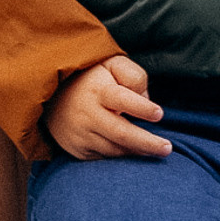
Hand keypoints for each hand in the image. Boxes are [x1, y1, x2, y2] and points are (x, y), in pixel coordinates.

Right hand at [44, 56, 170, 160]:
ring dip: (137, 153)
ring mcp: (80, 134)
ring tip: (157, 152)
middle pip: (121, 133)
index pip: (122, 99)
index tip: (160, 114)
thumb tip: (147, 101)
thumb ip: (133, 76)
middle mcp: (87, 114)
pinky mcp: (76, 148)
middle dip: (147, 143)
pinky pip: (103, 157)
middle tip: (167, 148)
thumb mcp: (112, 63)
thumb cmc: (92, 76)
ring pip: (114, 149)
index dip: (142, 108)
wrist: (52, 94)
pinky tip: (134, 153)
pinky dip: (120, 157)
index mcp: (98, 90)